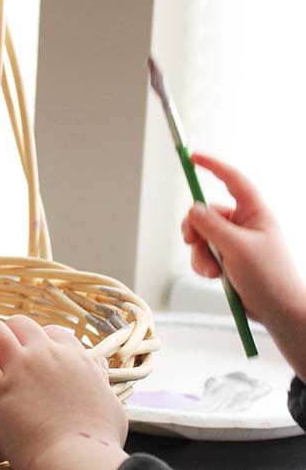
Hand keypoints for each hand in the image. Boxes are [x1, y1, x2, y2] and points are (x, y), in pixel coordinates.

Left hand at [0, 315, 127, 469]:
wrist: (77, 460)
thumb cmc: (98, 441)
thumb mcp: (111, 403)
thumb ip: (99, 380)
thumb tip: (99, 367)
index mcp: (74, 357)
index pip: (52, 332)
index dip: (39, 345)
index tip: (34, 362)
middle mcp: (45, 354)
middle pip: (19, 323)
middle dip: (9, 338)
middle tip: (3, 363)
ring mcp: (19, 366)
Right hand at [182, 154, 305, 375]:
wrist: (278, 312)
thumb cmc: (269, 278)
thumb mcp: (236, 247)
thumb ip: (211, 225)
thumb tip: (193, 209)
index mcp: (255, 213)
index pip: (232, 180)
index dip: (212, 166)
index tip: (192, 158)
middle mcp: (244, 224)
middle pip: (207, 212)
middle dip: (196, 229)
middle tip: (191, 240)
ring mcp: (235, 242)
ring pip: (202, 237)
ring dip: (200, 253)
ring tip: (212, 271)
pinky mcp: (228, 260)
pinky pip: (204, 254)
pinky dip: (203, 264)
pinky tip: (215, 277)